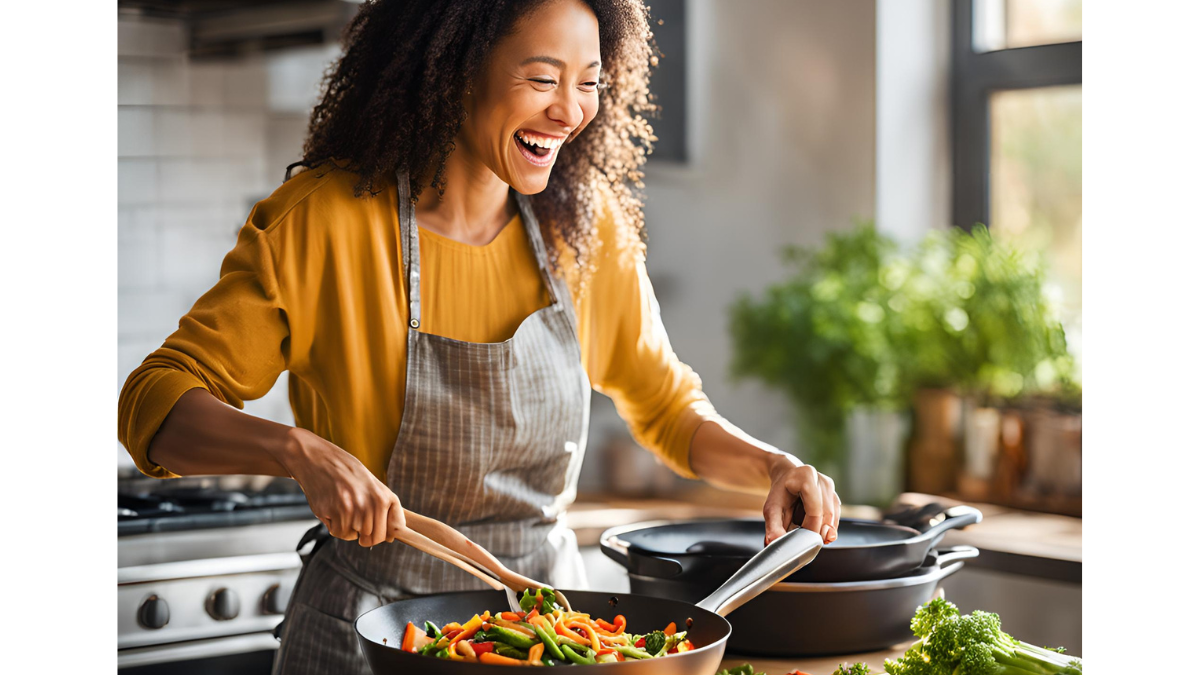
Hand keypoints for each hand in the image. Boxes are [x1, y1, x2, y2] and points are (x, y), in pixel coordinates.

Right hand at [277, 428, 405, 546]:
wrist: (318, 459)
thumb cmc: (347, 472)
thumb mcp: (374, 485)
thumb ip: (386, 509)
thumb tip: (392, 537)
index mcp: (383, 497)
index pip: (387, 534)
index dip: (379, 534)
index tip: (374, 527)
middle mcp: (368, 504)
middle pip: (371, 539)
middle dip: (363, 533)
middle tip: (355, 514)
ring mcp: (349, 508)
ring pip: (352, 536)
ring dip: (347, 527)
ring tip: (343, 506)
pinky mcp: (331, 511)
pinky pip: (337, 532)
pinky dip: (335, 525)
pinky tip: (333, 508)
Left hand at [762, 456, 839, 545]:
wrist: (788, 477)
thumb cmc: (780, 492)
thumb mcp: (771, 509)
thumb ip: (773, 526)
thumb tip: (775, 542)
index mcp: (806, 477)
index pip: (815, 511)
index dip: (809, 529)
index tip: (800, 538)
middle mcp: (823, 481)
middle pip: (827, 516)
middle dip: (815, 532)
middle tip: (801, 537)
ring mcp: (832, 489)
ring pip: (833, 519)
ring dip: (820, 530)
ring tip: (804, 526)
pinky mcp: (836, 497)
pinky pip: (835, 519)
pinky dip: (824, 527)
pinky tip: (812, 524)